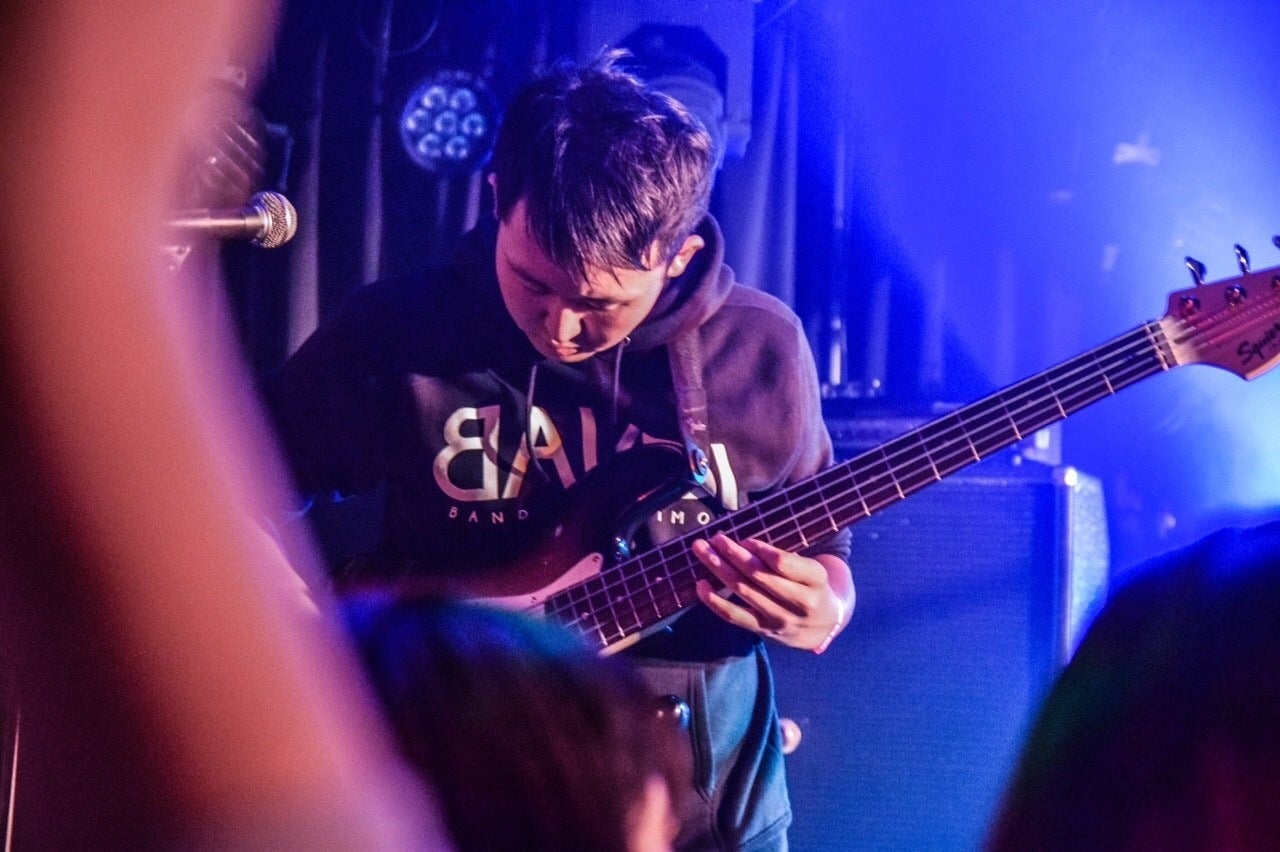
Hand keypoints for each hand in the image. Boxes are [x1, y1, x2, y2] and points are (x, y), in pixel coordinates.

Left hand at [692, 533, 850, 650]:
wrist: (824, 625)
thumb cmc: (813, 586)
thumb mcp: (811, 568)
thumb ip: (786, 558)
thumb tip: (745, 546)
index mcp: (816, 580)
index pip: (784, 564)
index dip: (761, 551)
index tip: (746, 540)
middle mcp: (800, 602)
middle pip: (759, 576)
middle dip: (734, 554)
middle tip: (716, 538)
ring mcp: (780, 619)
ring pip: (743, 591)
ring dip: (719, 568)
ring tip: (702, 550)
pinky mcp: (764, 631)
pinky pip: (734, 616)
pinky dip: (714, 600)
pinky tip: (701, 584)